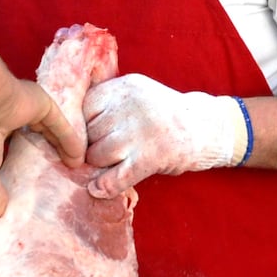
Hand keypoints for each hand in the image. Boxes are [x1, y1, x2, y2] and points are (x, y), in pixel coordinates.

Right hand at [0, 80, 84, 217]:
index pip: (10, 153)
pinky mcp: (44, 105)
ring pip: (49, 133)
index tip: (33, 186)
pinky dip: (69, 139)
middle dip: (46, 159)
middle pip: (33, 142)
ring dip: (62, 150)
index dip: (22, 169)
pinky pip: (60, 125)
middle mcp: (10, 123)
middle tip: (59, 177)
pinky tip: (79, 156)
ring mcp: (27, 112)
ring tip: (74, 169)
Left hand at [83, 74, 247, 196]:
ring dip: (99, 164)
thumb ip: (106, 102)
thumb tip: (68, 125)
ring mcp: (140, 133)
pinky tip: (97, 189)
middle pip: (88, 133)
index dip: (80, 125)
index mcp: (122, 87)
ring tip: (111, 164)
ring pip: (97, 155)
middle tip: (99, 153)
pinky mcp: (151, 158)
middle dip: (90, 146)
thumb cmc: (164, 113)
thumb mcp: (135, 94)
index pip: (82, 108)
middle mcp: (129, 106)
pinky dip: (105, 186)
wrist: (208, 126)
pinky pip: (117, 177)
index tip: (84, 135)